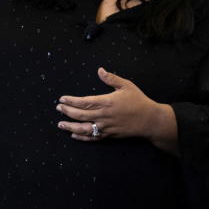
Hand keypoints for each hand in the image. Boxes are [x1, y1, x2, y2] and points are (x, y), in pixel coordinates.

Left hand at [56, 67, 175, 150]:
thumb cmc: (138, 101)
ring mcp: (106, 127)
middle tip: (58, 108)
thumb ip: (111, 78)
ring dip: (70, 126)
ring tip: (60, 124)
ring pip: (84, 128)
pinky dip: (82, 137)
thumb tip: (99, 70)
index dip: (71, 101)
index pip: (84, 102)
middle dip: (67, 111)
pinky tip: (74, 135)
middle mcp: (104, 116)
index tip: (62, 98)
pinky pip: (93, 138)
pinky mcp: (109, 135)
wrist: (150, 121)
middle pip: (80, 115)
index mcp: (106, 102)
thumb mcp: (126, 85)